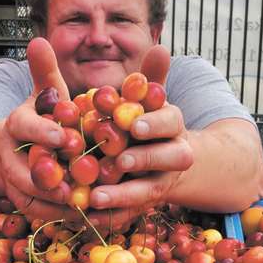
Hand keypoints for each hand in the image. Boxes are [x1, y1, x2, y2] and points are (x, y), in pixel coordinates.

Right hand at [0, 38, 81, 222]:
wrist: (17, 151)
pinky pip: (39, 213)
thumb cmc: (44, 119)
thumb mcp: (46, 96)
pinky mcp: (21, 203)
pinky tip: (88, 215)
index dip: (43, 132)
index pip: (24, 126)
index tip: (66, 137)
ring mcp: (12, 181)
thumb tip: (39, 40)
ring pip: (31, 196)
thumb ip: (47, 73)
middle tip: (78, 183)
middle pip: (23, 169)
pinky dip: (62, 216)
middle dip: (50, 177)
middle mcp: (9, 154)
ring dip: (58, 202)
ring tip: (87, 203)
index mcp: (15, 124)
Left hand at [87, 46, 193, 227]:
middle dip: (147, 157)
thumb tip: (160, 47)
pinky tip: (87, 216)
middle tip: (120, 159)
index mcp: (173, 125)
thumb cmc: (147, 124)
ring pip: (150, 191)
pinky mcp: (145, 205)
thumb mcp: (148, 102)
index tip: (134, 123)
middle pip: (173, 157)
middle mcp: (174, 154)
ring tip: (95, 196)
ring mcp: (162, 183)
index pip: (172, 119)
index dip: (155, 122)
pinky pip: (131, 214)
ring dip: (124, 194)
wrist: (167, 166)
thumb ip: (149, 79)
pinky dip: (110, 216)